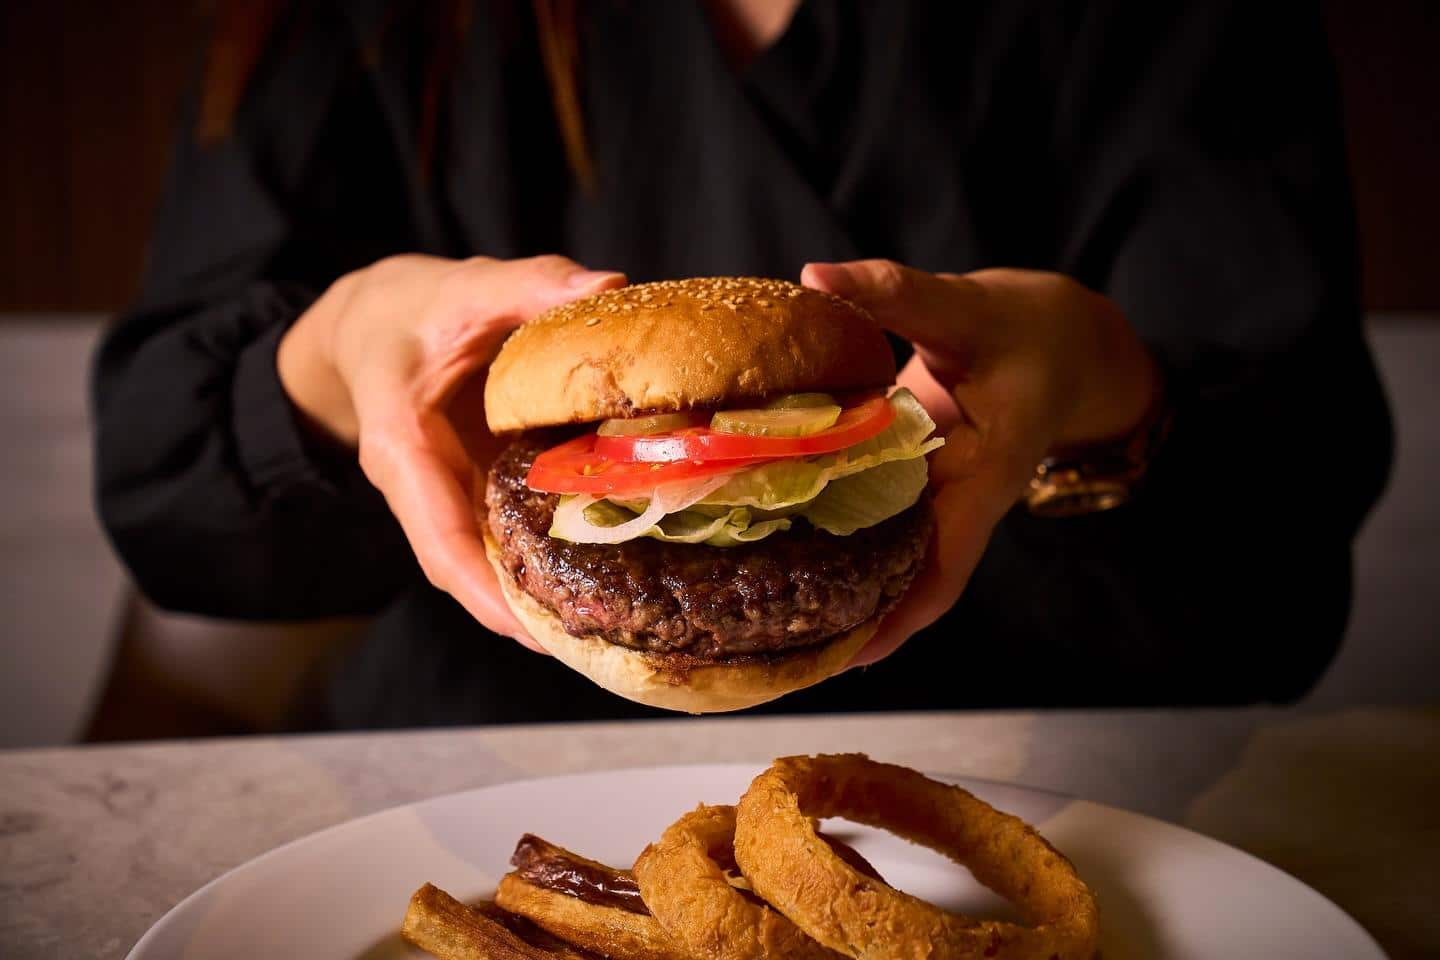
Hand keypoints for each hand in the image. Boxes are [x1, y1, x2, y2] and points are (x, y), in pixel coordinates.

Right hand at [278, 254, 626, 648]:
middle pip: (462, 567)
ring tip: (599, 628)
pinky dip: (537, 558)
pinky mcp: (467, 490)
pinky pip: (497, 536)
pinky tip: (594, 573)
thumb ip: (532, 283)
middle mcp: (417, 485)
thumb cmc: (409, 308)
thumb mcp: (466, 285)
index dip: (481, 589)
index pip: (437, 536)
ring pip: (480, 560)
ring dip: (530, 596)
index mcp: (402, 445)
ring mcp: (442, 494)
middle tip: (589, 643)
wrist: (371, 319)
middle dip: (516, 612)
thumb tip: (607, 287)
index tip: (529, 630)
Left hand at [801, 260, 1158, 668]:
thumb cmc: (1030, 329)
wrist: (1065, 339)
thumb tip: (815, 277)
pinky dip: (839, 540)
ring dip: (841, 587)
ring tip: (766, 617)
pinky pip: (878, 525)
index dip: (900, 619)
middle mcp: (958, 500)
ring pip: (890, 560)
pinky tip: (782, 545)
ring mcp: (936, 495)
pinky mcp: (916, 479)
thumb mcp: (967, 306)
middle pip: (906, 582)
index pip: (945, 567)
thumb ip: (895, 292)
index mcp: (984, 476)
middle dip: (853, 618)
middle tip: (777, 648)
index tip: (849, 654)